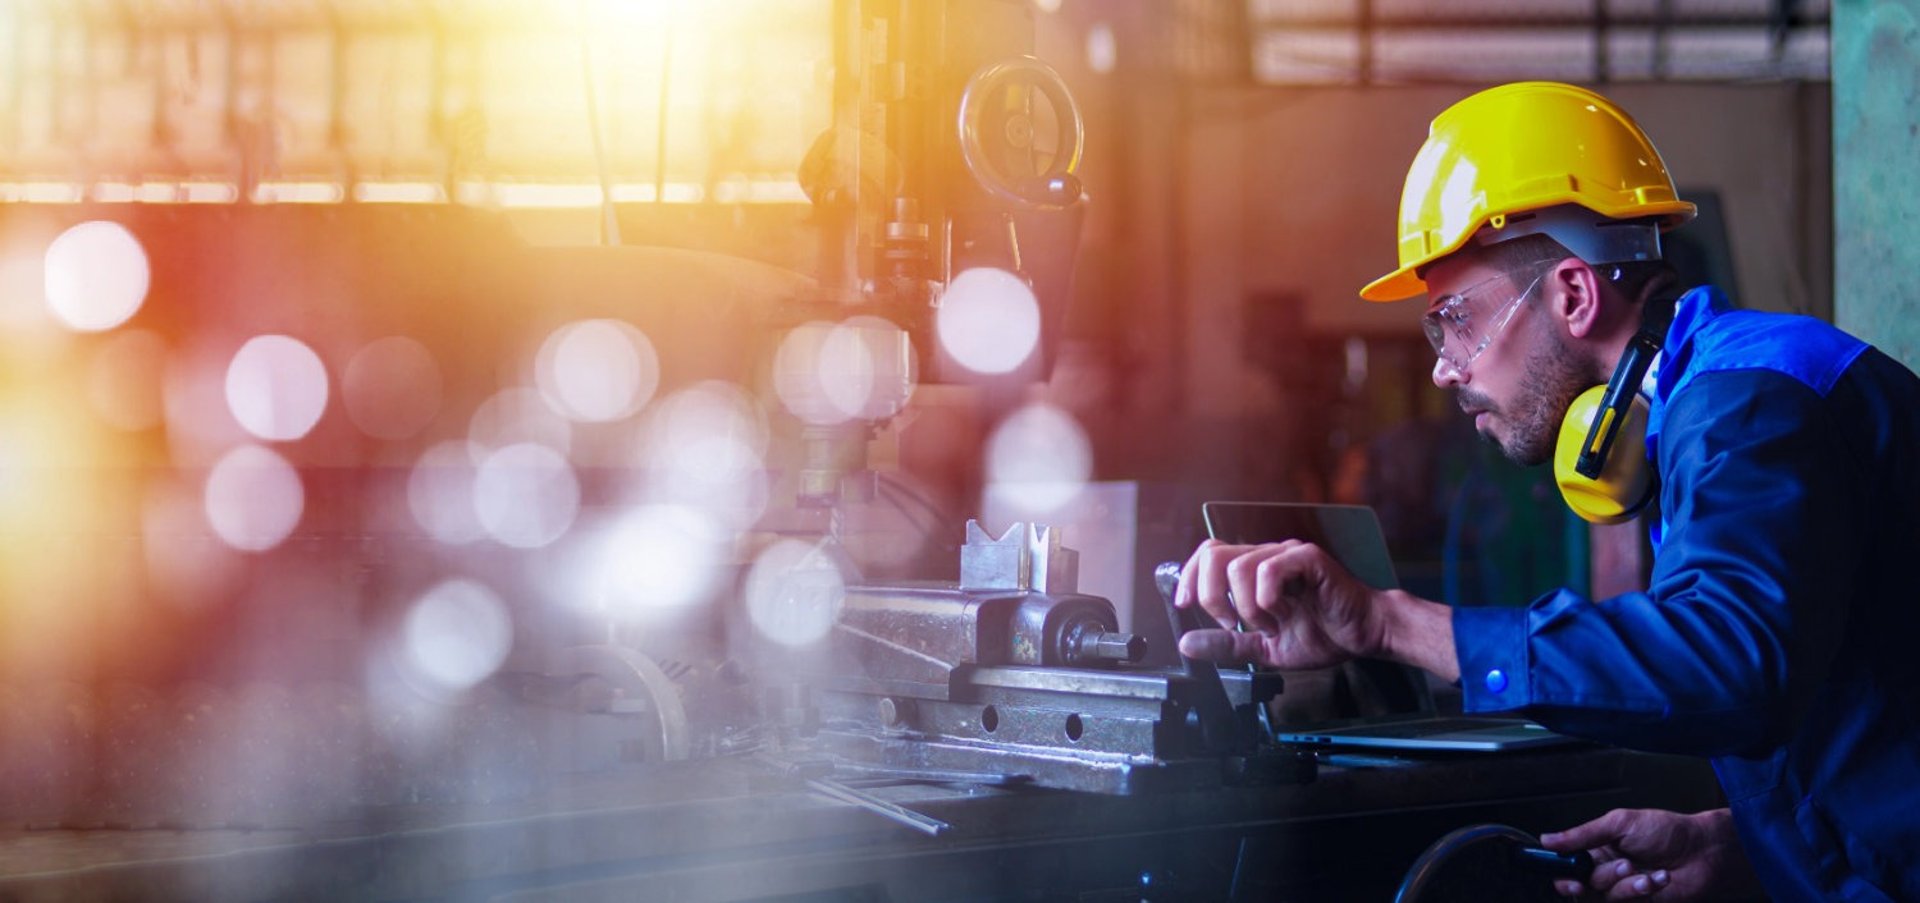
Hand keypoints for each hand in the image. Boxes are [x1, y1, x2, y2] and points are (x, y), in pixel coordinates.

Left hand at [1170, 539, 1389, 670]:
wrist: (1364, 635)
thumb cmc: (1323, 635)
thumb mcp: (1264, 648)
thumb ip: (1227, 645)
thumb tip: (1186, 643)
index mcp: (1253, 571)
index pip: (1207, 555)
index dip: (1188, 576)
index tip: (1184, 604)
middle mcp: (1267, 556)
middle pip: (1213, 555)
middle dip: (1210, 595)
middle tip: (1228, 623)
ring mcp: (1287, 555)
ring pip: (1239, 567)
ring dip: (1246, 607)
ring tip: (1269, 625)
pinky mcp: (1308, 559)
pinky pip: (1270, 570)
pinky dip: (1267, 600)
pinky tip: (1283, 615)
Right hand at [1542, 808, 1760, 900]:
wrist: (1704, 852)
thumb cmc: (1667, 831)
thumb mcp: (1620, 823)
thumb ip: (1582, 834)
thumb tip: (1548, 839)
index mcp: (1598, 847)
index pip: (1568, 864)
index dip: (1563, 873)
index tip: (1570, 876)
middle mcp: (1607, 869)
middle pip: (1584, 884)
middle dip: (1603, 876)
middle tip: (1622, 865)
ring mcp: (1623, 887)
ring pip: (1606, 896)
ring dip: (1626, 884)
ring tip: (1645, 871)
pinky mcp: (1640, 901)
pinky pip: (1627, 902)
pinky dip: (1642, 891)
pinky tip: (1658, 878)